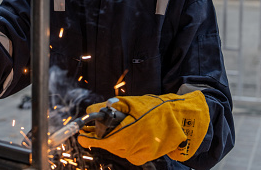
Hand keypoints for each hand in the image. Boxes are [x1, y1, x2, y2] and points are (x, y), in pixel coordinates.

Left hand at [78, 91, 208, 164]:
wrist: (180, 118)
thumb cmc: (156, 108)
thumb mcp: (131, 102)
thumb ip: (110, 107)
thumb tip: (91, 111)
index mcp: (133, 132)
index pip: (105, 140)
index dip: (90, 139)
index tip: (80, 136)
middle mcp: (137, 147)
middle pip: (109, 145)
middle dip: (100, 137)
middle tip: (90, 130)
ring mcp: (141, 154)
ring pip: (117, 149)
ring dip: (111, 140)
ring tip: (111, 128)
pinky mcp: (145, 157)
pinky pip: (126, 152)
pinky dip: (122, 144)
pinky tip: (125, 134)